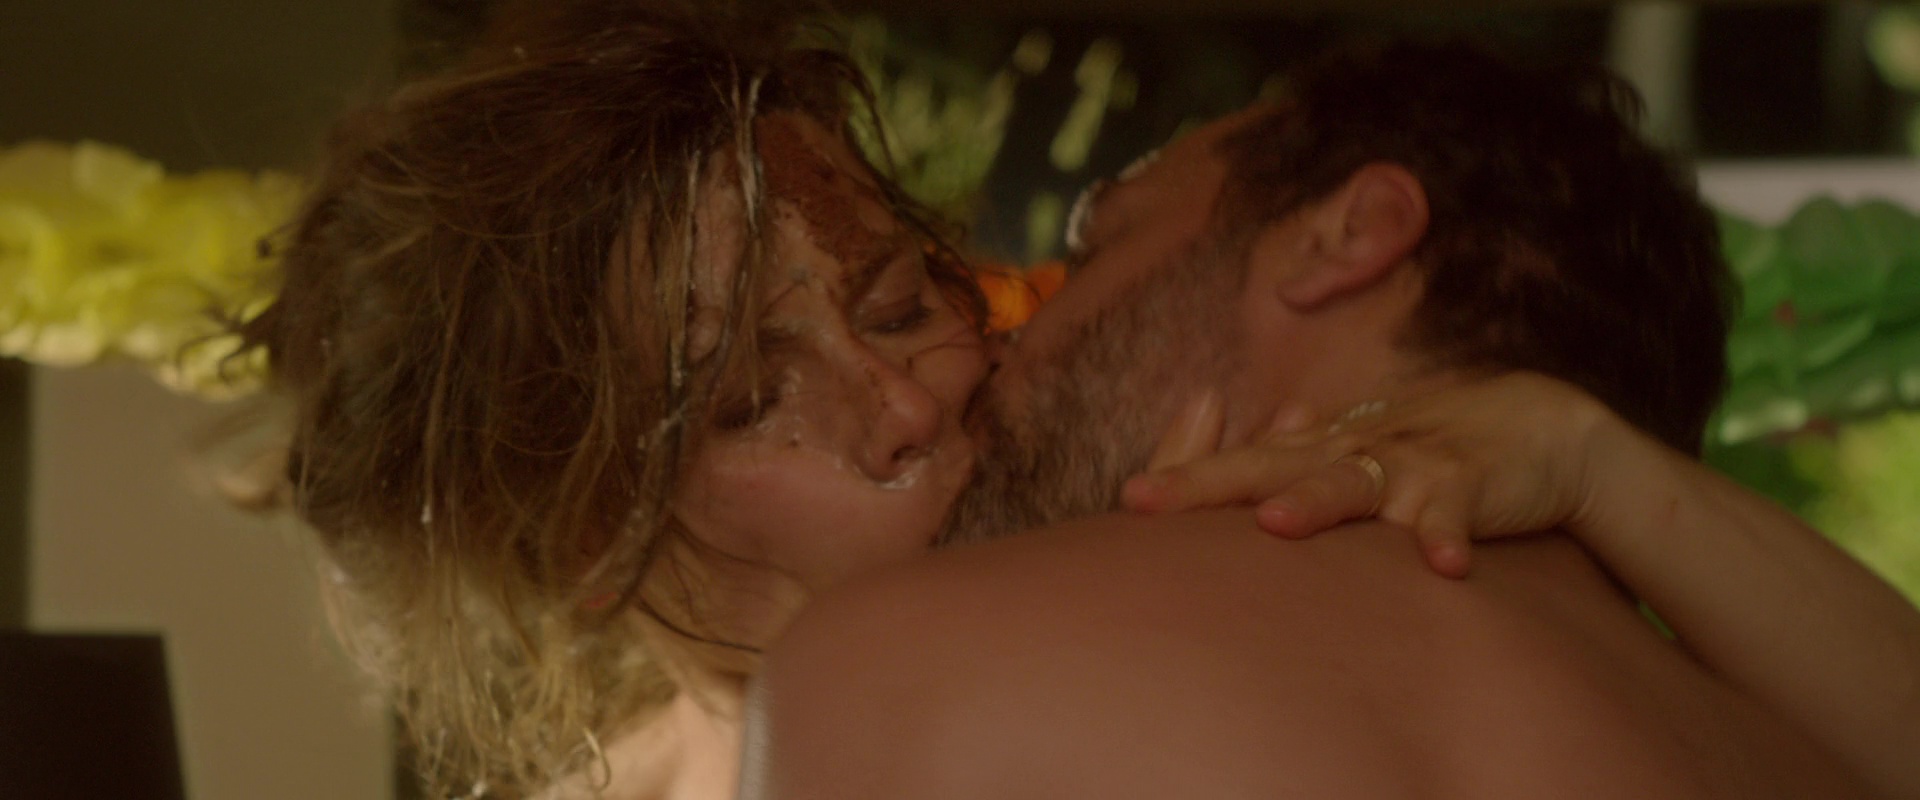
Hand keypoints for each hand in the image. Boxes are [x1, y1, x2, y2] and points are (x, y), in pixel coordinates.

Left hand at [1121, 372, 1612, 577]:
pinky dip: (1448, 537)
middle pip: (1270, 466)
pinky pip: (1454, 516)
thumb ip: (1301, 471)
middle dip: (1209, 485)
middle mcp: (1352, 451)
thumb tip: (1240, 492)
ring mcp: (1410, 466)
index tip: (1129, 501)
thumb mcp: (1359, 459)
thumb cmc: (1433, 449)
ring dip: (1316, 503)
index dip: (1186, 479)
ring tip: (1274, 523)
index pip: (1242, 464)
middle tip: (1148, 502)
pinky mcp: (1469, 485)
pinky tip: (1443, 567)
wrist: (1539, 425)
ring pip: (1354, 484)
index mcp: (1322, 449)